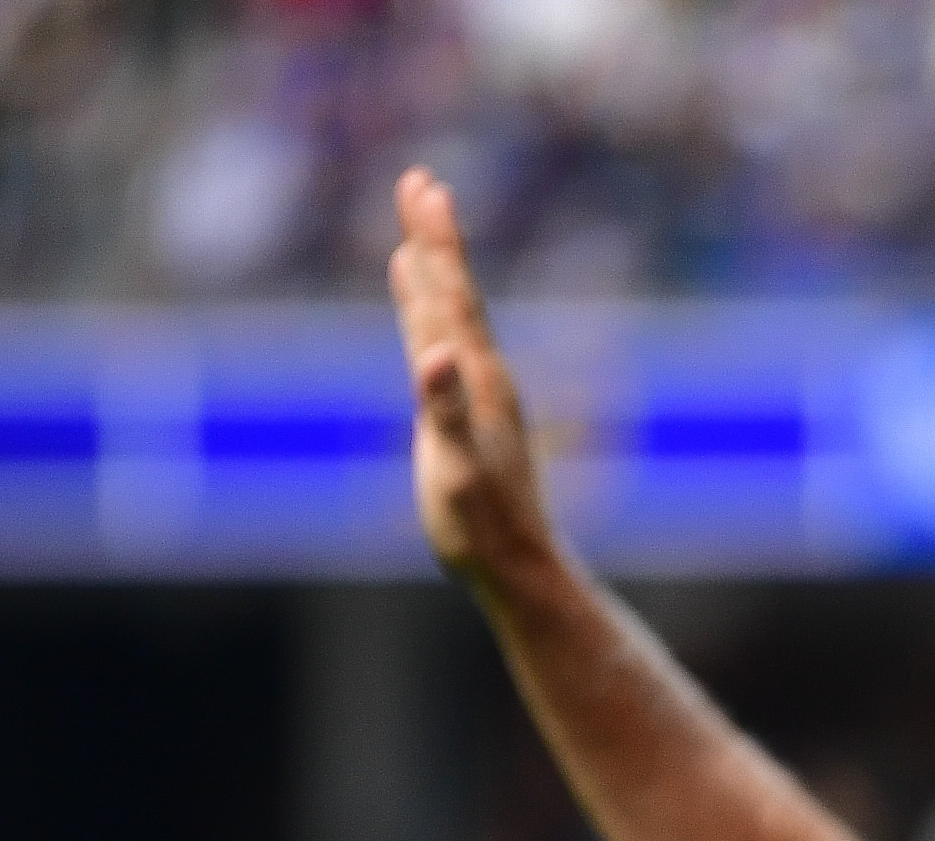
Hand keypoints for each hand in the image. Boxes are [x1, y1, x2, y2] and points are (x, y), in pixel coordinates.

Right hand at [388, 169, 555, 586]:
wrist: (517, 566)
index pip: (452, 296)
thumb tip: (437, 355)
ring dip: (433, 271)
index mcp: (475, 379)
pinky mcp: (467, 415)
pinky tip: (424, 313)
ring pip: (449, 318)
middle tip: (420, 181)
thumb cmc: (481, 524)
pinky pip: (443, 350)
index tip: (424, 187)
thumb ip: (444, 410)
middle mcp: (480, 377)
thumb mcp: (455, 469)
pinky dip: (428, 319)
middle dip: (434, 237)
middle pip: (453, 293)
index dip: (436, 242)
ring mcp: (476, 395)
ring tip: (418, 233)